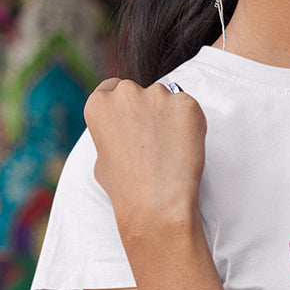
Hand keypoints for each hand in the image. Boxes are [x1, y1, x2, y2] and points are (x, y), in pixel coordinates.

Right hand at [84, 78, 206, 235]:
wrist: (156, 201)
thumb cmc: (125, 188)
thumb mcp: (101, 159)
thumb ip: (110, 135)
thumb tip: (123, 132)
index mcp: (99, 103)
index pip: (111, 88)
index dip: (123, 105)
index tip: (132, 118)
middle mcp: (126, 92)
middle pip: (139, 91)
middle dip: (146, 109)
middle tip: (154, 138)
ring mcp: (158, 94)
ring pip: (166, 98)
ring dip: (169, 115)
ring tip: (171, 147)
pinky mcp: (186, 103)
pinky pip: (188, 109)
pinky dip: (190, 124)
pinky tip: (185, 146)